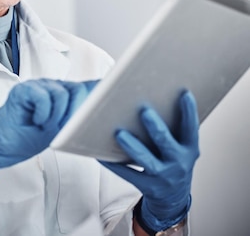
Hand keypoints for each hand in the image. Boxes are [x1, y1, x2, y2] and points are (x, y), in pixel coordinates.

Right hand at [0, 78, 96, 175]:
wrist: (3, 145)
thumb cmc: (31, 137)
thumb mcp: (61, 130)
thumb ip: (78, 118)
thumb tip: (101, 114)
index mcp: (64, 94)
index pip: (87, 87)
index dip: (102, 89)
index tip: (117, 92)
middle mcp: (52, 86)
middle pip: (77, 89)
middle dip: (79, 110)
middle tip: (71, 127)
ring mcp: (37, 86)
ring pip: (61, 93)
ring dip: (58, 115)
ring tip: (47, 127)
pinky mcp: (23, 90)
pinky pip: (43, 96)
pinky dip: (44, 113)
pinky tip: (37, 122)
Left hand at [101, 90, 199, 230]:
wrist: (173, 197)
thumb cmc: (174, 162)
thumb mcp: (182, 147)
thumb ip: (175, 128)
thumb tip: (154, 96)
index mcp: (189, 150)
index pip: (191, 129)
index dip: (189, 111)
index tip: (184, 93)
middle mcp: (179, 163)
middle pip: (166, 142)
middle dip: (155, 127)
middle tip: (143, 110)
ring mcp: (162, 176)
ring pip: (146, 160)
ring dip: (132, 146)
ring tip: (119, 133)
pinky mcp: (146, 186)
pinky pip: (127, 173)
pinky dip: (113, 164)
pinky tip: (100, 154)